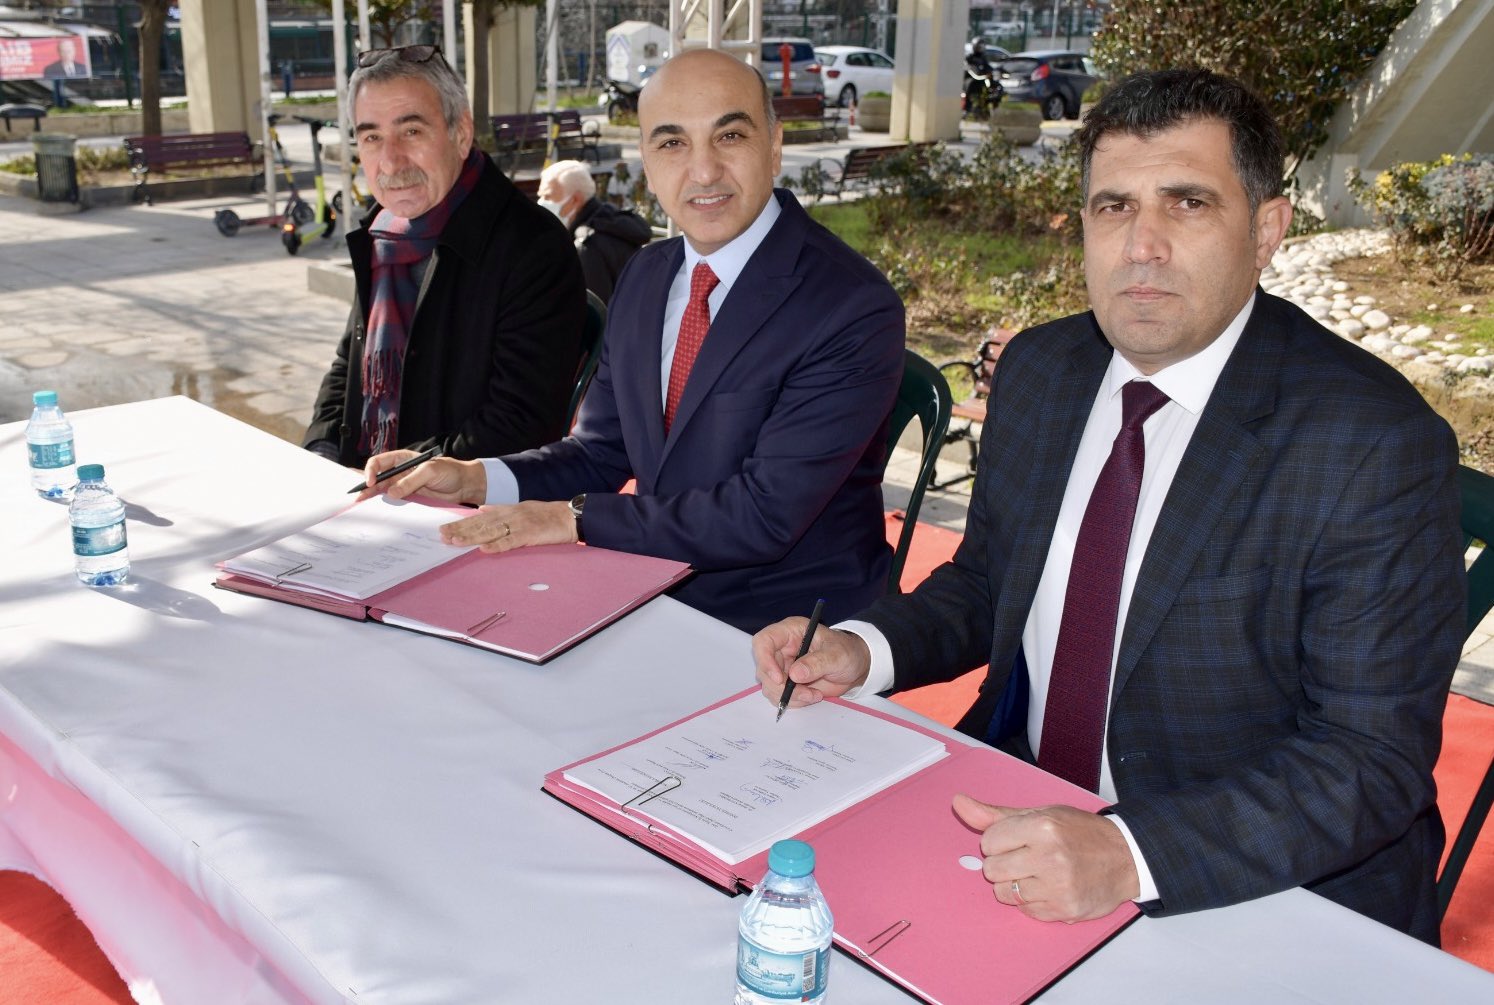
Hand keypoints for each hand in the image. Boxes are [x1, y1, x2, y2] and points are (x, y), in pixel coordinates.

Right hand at [356, 451, 485, 504]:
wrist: (465, 485)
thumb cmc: (451, 471)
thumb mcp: (430, 471)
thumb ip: (411, 481)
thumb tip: (392, 492)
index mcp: (403, 459)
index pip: (380, 462)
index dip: (372, 471)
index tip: (370, 482)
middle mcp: (401, 471)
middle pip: (378, 477)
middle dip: (366, 485)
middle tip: (356, 496)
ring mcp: (404, 485)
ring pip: (383, 490)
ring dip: (372, 496)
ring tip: (360, 504)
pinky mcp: (410, 497)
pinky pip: (393, 500)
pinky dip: (384, 504)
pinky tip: (376, 509)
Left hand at [439, 500, 577, 552]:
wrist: (569, 516)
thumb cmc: (547, 515)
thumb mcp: (521, 508)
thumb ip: (501, 510)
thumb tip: (482, 510)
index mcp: (507, 510)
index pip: (479, 517)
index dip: (461, 523)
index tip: (444, 527)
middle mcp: (510, 515)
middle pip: (481, 523)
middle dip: (460, 530)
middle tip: (442, 535)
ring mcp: (519, 524)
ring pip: (491, 531)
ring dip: (472, 537)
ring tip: (455, 542)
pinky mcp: (530, 535)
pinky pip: (511, 541)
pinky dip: (497, 546)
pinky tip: (484, 549)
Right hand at [752, 618, 870, 708]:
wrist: (854, 668)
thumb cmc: (847, 652)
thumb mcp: (837, 655)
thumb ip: (817, 663)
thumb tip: (795, 674)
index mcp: (790, 632)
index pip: (764, 641)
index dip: (765, 660)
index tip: (779, 679)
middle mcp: (782, 648)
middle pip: (764, 668)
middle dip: (781, 686)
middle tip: (805, 694)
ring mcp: (783, 666)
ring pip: (769, 685)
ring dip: (789, 696)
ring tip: (813, 695)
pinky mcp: (787, 682)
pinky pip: (779, 696)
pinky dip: (793, 701)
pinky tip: (811, 696)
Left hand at [952, 794, 1138, 922]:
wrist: (1125, 857)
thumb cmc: (1080, 833)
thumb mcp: (1041, 813)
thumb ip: (996, 814)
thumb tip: (958, 803)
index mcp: (1043, 826)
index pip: (989, 840)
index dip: (999, 841)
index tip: (1016, 840)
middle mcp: (1050, 856)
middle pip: (992, 869)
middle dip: (1003, 863)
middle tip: (1027, 857)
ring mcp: (1057, 886)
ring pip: (1004, 893)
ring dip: (1015, 884)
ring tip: (1038, 873)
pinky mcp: (1063, 910)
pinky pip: (1024, 910)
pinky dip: (1031, 901)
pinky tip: (1049, 887)